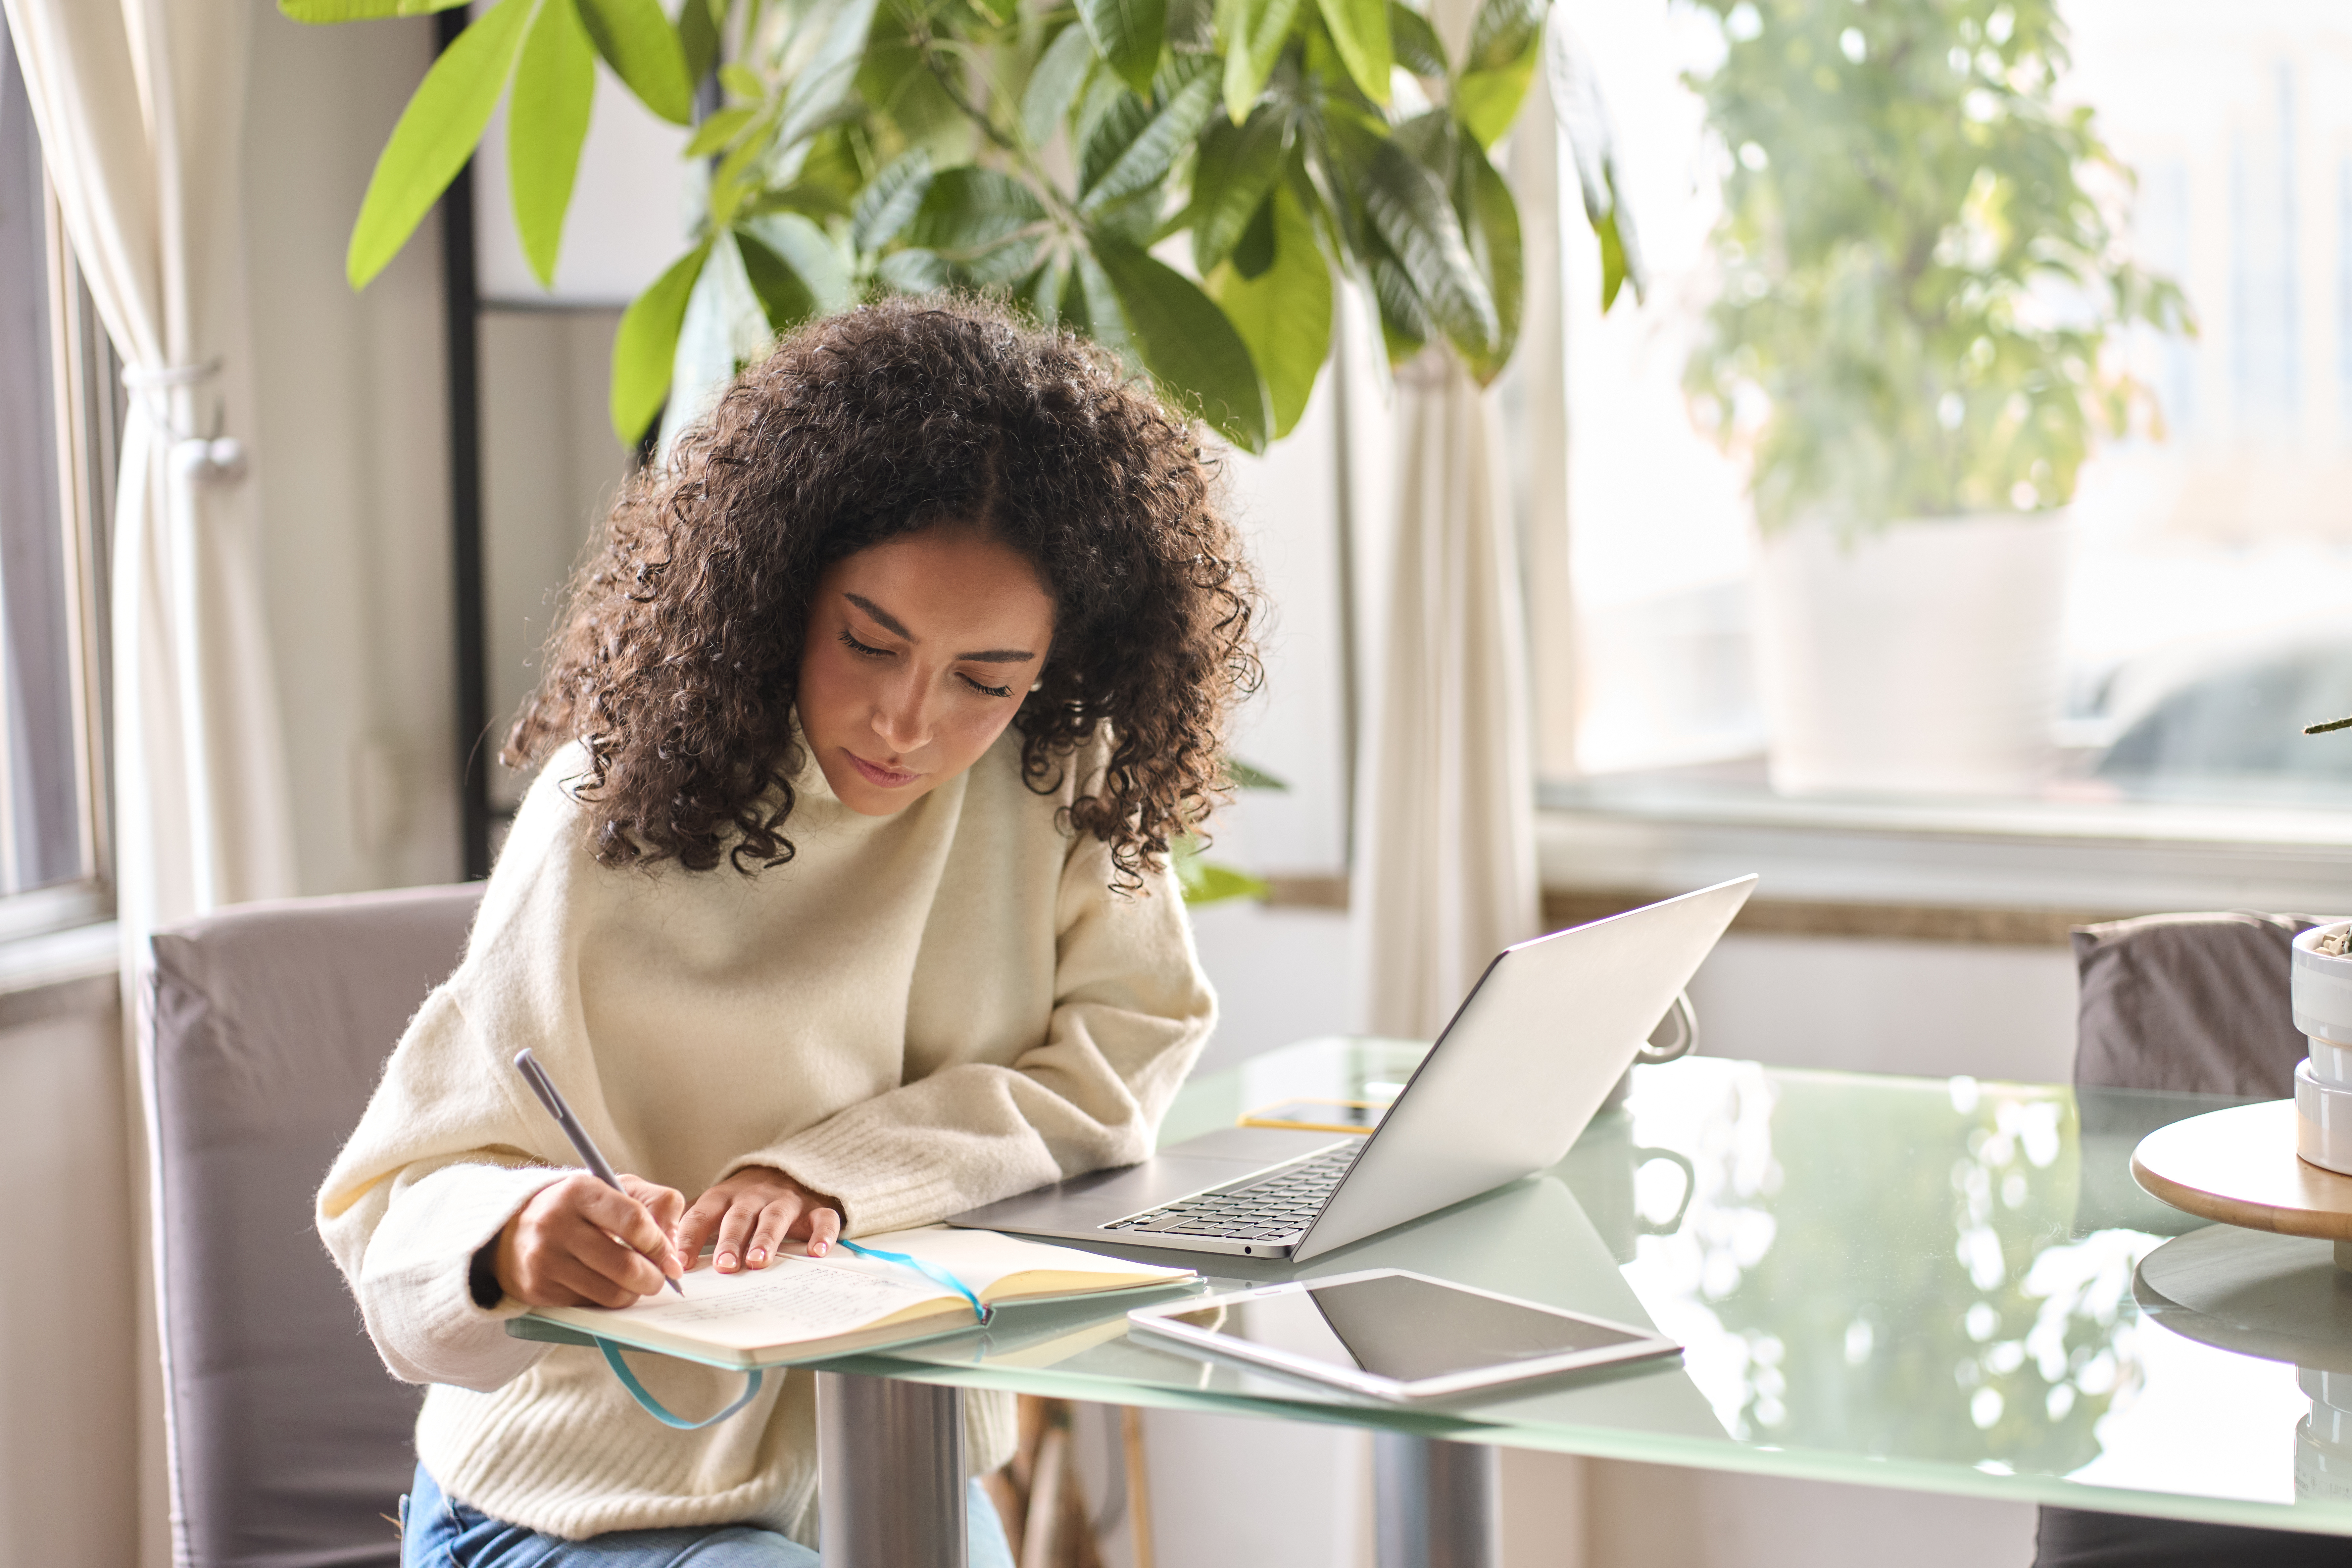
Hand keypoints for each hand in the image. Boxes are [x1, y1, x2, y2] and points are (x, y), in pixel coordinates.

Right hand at [492, 1173, 684, 1307]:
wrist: (514, 1229)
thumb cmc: (576, 1208)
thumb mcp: (615, 1188)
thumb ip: (655, 1202)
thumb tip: (674, 1243)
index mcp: (580, 1191)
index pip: (634, 1221)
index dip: (660, 1245)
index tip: (671, 1259)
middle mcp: (557, 1224)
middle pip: (625, 1265)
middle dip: (653, 1278)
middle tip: (659, 1278)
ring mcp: (545, 1259)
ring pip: (610, 1292)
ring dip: (633, 1294)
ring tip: (634, 1283)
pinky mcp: (538, 1288)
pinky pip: (589, 1304)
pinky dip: (606, 1300)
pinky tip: (604, 1285)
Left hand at [674, 1165, 842, 1273]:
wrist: (788, 1171)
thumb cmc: (744, 1201)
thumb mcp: (717, 1206)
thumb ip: (695, 1227)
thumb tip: (663, 1254)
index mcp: (725, 1197)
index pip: (703, 1215)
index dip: (690, 1237)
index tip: (680, 1262)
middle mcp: (754, 1197)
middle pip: (740, 1217)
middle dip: (730, 1241)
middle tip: (723, 1266)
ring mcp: (786, 1202)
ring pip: (775, 1218)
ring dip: (766, 1239)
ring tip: (758, 1261)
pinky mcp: (814, 1209)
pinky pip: (822, 1219)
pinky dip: (822, 1235)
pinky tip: (817, 1252)